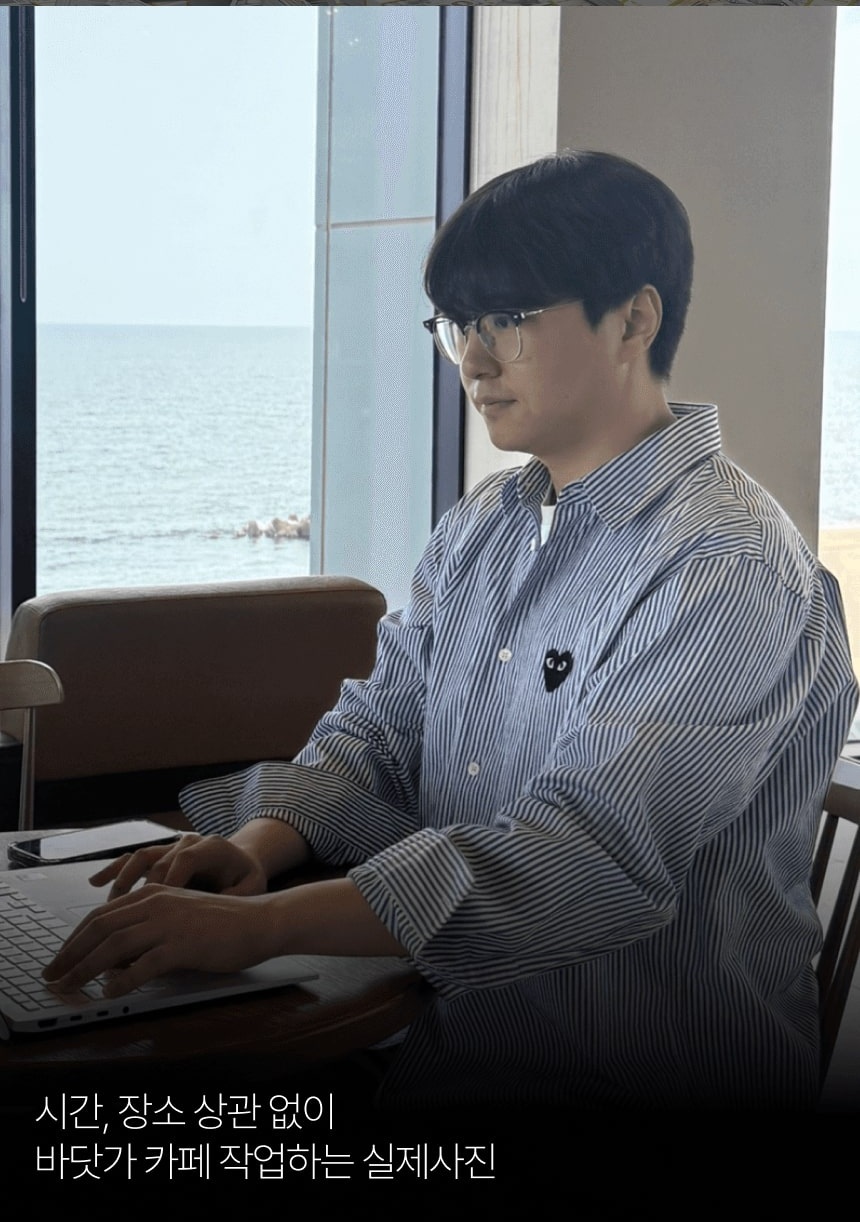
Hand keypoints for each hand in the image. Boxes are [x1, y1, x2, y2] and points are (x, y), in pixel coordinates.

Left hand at [43, 884, 279, 995]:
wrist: (259, 921)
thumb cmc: (221, 923)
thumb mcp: (177, 918)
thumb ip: (146, 932)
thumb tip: (112, 960)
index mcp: (153, 894)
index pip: (100, 915)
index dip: (74, 939)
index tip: (59, 959)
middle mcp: (156, 903)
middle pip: (100, 928)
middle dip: (70, 954)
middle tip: (53, 976)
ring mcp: (170, 923)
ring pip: (115, 945)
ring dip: (87, 969)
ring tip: (71, 988)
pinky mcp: (184, 945)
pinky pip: (145, 964)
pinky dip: (124, 981)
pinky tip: (112, 993)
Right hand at [90, 833, 267, 899]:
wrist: (243, 861)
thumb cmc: (246, 879)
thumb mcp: (251, 887)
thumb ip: (236, 897)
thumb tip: (216, 912)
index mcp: (212, 848)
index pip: (185, 860)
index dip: (170, 883)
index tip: (158, 912)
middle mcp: (187, 842)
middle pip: (156, 862)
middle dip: (138, 890)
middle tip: (127, 921)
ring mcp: (171, 847)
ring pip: (140, 859)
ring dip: (121, 883)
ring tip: (107, 911)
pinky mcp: (160, 855)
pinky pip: (133, 859)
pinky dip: (114, 870)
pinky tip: (95, 882)